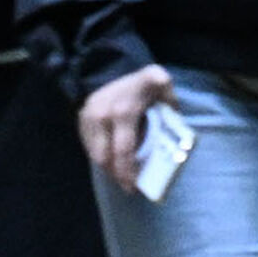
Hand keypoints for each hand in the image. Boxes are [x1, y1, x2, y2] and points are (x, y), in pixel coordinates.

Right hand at [79, 64, 179, 191]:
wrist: (112, 69)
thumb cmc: (142, 84)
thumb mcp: (160, 82)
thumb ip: (170, 99)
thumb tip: (176, 122)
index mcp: (123, 111)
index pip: (123, 151)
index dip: (128, 172)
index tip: (135, 186)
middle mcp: (102, 116)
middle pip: (105, 159)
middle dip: (118, 176)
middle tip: (129, 187)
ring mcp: (88, 118)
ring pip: (95, 156)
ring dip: (109, 169)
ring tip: (123, 177)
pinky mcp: (81, 121)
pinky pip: (89, 147)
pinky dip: (101, 158)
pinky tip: (113, 163)